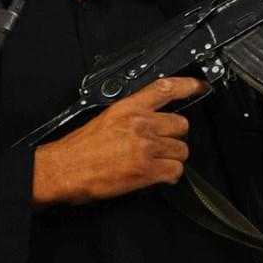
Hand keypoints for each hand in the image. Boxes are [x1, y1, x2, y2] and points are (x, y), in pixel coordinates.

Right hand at [33, 77, 206, 205]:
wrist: (63, 169)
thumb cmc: (77, 149)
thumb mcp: (103, 120)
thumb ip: (129, 117)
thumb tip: (148, 121)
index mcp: (127, 108)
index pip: (165, 89)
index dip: (188, 86)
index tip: (199, 86)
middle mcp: (140, 124)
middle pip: (181, 125)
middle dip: (174, 136)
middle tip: (162, 144)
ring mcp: (146, 147)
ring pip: (181, 150)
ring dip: (172, 158)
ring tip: (156, 162)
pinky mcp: (147, 170)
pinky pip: (175, 171)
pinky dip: (169, 176)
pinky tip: (157, 176)